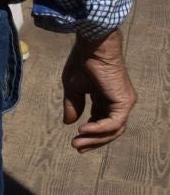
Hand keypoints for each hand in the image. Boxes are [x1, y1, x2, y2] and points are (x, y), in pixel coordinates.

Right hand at [61, 29, 135, 150]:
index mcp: (106, 98)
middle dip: (93, 141)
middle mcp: (118, 102)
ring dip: (95, 139)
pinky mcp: (124, 102)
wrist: (92, 47)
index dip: (90, 135)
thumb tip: (69, 123)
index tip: (75, 142)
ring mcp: (123, 102)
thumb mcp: (73, 88)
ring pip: (114, 130)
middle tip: (77, 147)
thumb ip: (74, 105)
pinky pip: (113, 123)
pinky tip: (83, 130)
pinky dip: (99, 129)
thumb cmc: (82, 62)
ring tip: (77, 142)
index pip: (102, 123)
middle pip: (110, 130)